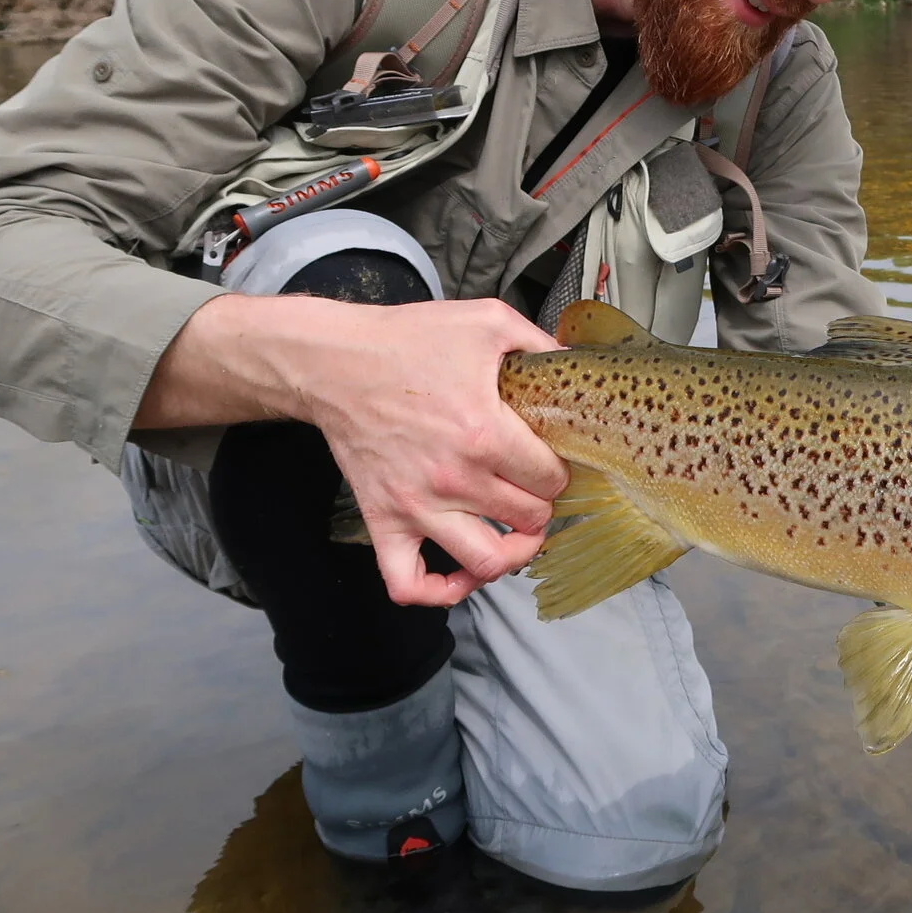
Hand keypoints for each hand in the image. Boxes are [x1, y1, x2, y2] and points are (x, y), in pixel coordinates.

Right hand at [142, 293, 567, 606]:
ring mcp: (416, 506)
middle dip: (542, 506)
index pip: (551, 479)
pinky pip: (408, 583)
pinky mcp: (383, 520)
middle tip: (536, 490)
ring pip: (485, 562)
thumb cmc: (408, 341)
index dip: (561, 471)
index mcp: (485, 433)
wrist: (334, 362)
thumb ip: (539, 342)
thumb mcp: (486, 322)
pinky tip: (459, 573)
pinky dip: (439, 591)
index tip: (552, 461)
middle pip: (528, 519)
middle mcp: (454, 478)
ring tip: (518, 535)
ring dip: (512, 554)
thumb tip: (577, 362)